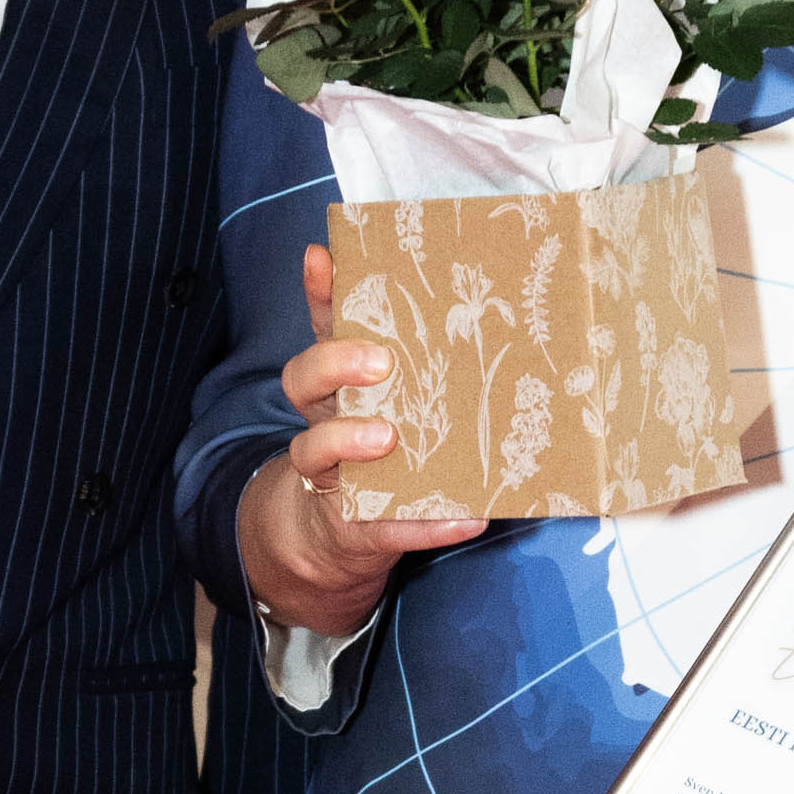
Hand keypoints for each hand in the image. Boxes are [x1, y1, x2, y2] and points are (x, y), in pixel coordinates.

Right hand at [234, 241, 489, 641]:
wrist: (343, 536)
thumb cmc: (385, 450)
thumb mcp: (400, 402)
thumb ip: (427, 366)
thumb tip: (490, 311)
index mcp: (340, 385)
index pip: (322, 329)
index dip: (319, 293)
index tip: (321, 257)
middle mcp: (325, 421)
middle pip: (303, 378)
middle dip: (334, 364)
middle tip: (379, 362)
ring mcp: (332, 473)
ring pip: (314, 448)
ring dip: (349, 438)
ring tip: (388, 437)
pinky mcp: (356, 524)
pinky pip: (388, 525)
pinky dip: (429, 524)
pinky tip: (470, 518)